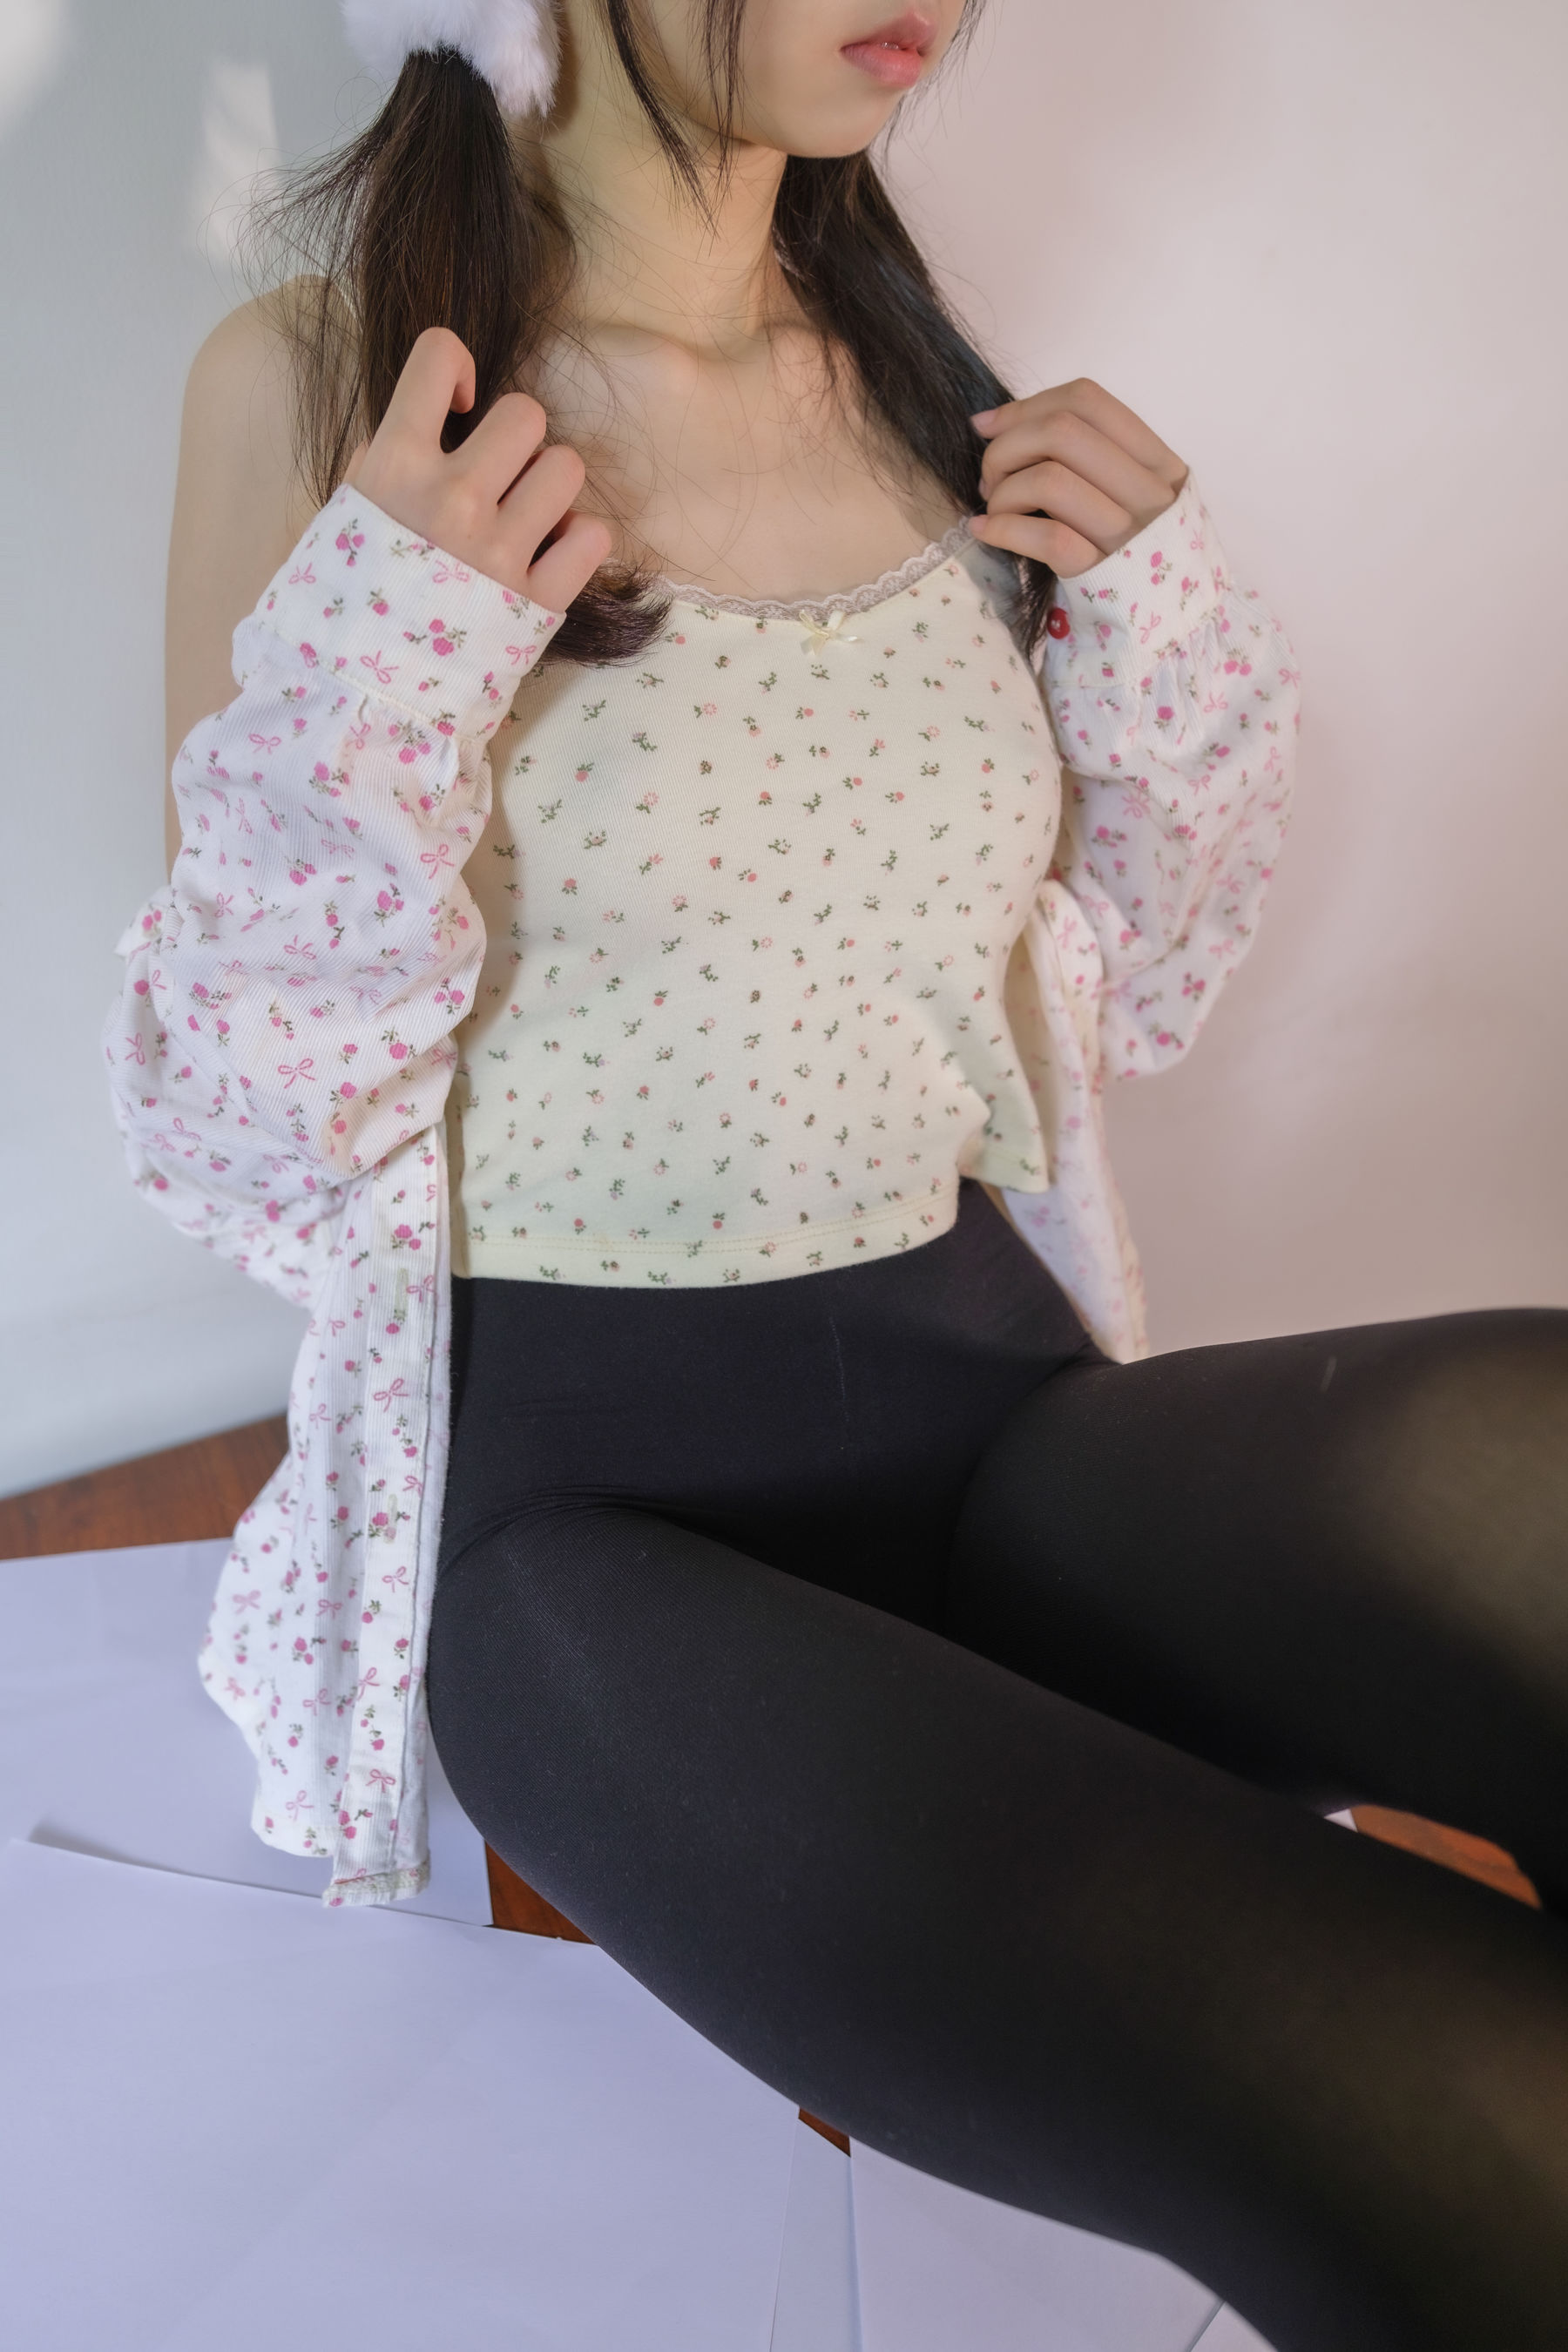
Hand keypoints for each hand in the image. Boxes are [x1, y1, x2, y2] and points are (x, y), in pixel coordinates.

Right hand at [342, 326, 611, 610]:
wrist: (357, 698)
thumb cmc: (341, 606)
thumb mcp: (339, 520)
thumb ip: (378, 467)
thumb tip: (409, 434)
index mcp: (395, 465)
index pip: (437, 355)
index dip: (457, 368)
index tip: (458, 406)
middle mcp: (453, 497)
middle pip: (526, 413)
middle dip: (518, 441)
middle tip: (499, 478)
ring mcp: (499, 549)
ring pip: (567, 467)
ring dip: (551, 489)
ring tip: (525, 520)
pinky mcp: (536, 600)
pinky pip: (594, 536)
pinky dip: (579, 543)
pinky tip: (550, 558)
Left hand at [969, 379, 1187, 578]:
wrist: (1162, 621)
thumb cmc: (1126, 549)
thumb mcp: (1128, 494)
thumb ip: (1086, 456)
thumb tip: (993, 421)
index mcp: (1158, 461)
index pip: (1087, 400)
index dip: (1026, 406)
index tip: (986, 426)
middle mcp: (1149, 492)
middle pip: (1062, 431)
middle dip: (1007, 446)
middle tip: (989, 476)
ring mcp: (1128, 535)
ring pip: (1050, 480)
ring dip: (1003, 490)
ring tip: (995, 507)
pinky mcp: (1101, 575)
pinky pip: (1044, 537)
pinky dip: (1002, 528)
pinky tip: (985, 530)